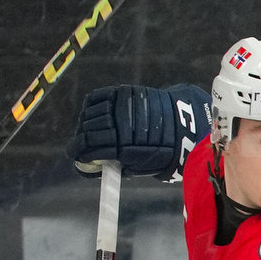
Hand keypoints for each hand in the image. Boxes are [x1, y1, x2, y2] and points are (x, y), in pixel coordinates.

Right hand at [65, 84, 213, 181]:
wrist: (184, 125)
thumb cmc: (165, 150)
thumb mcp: (143, 166)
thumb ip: (121, 164)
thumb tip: (100, 163)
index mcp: (122, 148)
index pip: (89, 148)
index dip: (79, 152)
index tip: (76, 154)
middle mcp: (118, 126)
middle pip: (87, 131)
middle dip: (82, 139)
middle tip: (82, 143)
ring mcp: (119, 108)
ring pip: (89, 114)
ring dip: (86, 123)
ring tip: (89, 129)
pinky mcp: (123, 93)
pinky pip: (97, 98)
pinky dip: (92, 106)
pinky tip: (93, 113)